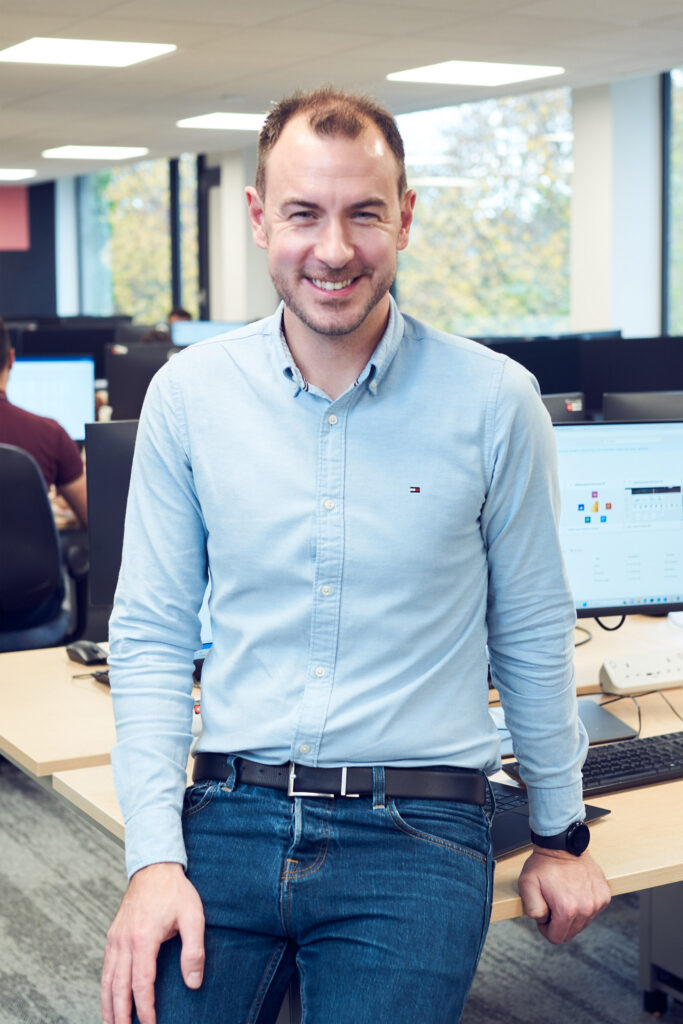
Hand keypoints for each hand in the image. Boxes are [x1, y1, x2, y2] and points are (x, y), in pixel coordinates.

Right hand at [101, 862, 204, 1023]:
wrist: (154, 867)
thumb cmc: (175, 891)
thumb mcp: (193, 917)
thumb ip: (194, 950)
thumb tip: (193, 982)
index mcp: (144, 938)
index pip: (141, 984)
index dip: (145, 1009)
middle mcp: (124, 941)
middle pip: (118, 988)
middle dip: (121, 1015)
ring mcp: (115, 938)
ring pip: (107, 980)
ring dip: (109, 1006)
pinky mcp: (112, 936)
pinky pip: (105, 968)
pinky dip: (105, 989)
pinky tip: (108, 1001)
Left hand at [517, 848, 610, 943]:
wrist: (563, 843)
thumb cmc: (544, 864)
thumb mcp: (526, 884)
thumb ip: (532, 910)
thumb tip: (543, 921)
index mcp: (567, 910)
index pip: (556, 938)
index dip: (546, 928)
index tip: (544, 913)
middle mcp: (586, 908)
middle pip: (570, 933)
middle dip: (558, 922)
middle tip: (552, 902)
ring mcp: (597, 902)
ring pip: (582, 924)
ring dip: (572, 914)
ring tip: (563, 894)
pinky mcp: (604, 895)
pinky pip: (592, 911)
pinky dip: (583, 905)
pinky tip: (575, 891)